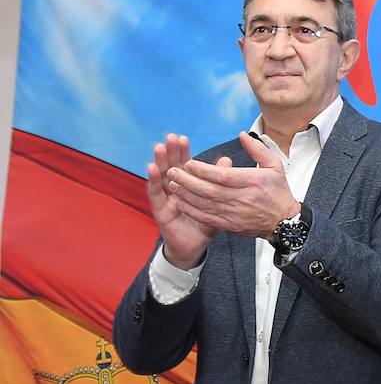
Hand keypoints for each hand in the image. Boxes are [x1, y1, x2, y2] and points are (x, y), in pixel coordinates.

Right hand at [146, 134, 227, 268]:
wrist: (195, 246)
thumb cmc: (205, 222)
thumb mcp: (216, 200)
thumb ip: (220, 181)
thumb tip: (227, 160)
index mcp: (189, 186)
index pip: (185, 165)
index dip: (183, 152)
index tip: (183, 138)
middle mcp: (175, 190)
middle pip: (171, 167)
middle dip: (170, 152)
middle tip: (170, 137)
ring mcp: (166, 199)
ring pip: (161, 178)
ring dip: (160, 162)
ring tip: (160, 148)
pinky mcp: (161, 211)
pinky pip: (155, 195)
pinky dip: (153, 181)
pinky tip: (151, 168)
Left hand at [165, 132, 300, 239]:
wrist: (284, 222)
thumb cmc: (278, 192)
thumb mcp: (275, 166)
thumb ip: (257, 149)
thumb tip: (242, 135)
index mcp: (253, 182)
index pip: (223, 176)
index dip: (204, 170)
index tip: (189, 163)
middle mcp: (243, 199)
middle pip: (210, 190)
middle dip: (188, 181)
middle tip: (173, 171)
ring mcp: (235, 214)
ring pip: (205, 204)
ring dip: (186, 194)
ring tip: (172, 184)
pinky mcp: (230, 225)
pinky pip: (206, 218)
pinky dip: (191, 210)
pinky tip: (180, 202)